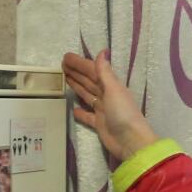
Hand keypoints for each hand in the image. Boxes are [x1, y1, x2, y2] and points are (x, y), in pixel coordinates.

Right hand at [63, 50, 158, 168]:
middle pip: (89, 81)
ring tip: (65, 79)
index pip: (92, 70)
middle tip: (61, 65)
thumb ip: (105, 72)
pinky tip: (73, 109)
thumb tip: (103, 50)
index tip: (66, 57)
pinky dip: (80, 112)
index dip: (80, 63)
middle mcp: (107, 96)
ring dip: (77, 87)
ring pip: (87, 95)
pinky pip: (87, 116)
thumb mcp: (113, 89)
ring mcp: (103, 110)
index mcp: (111, 86)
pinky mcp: (99, 124)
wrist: (130, 141)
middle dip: (76, 72)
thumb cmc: (123, 113)